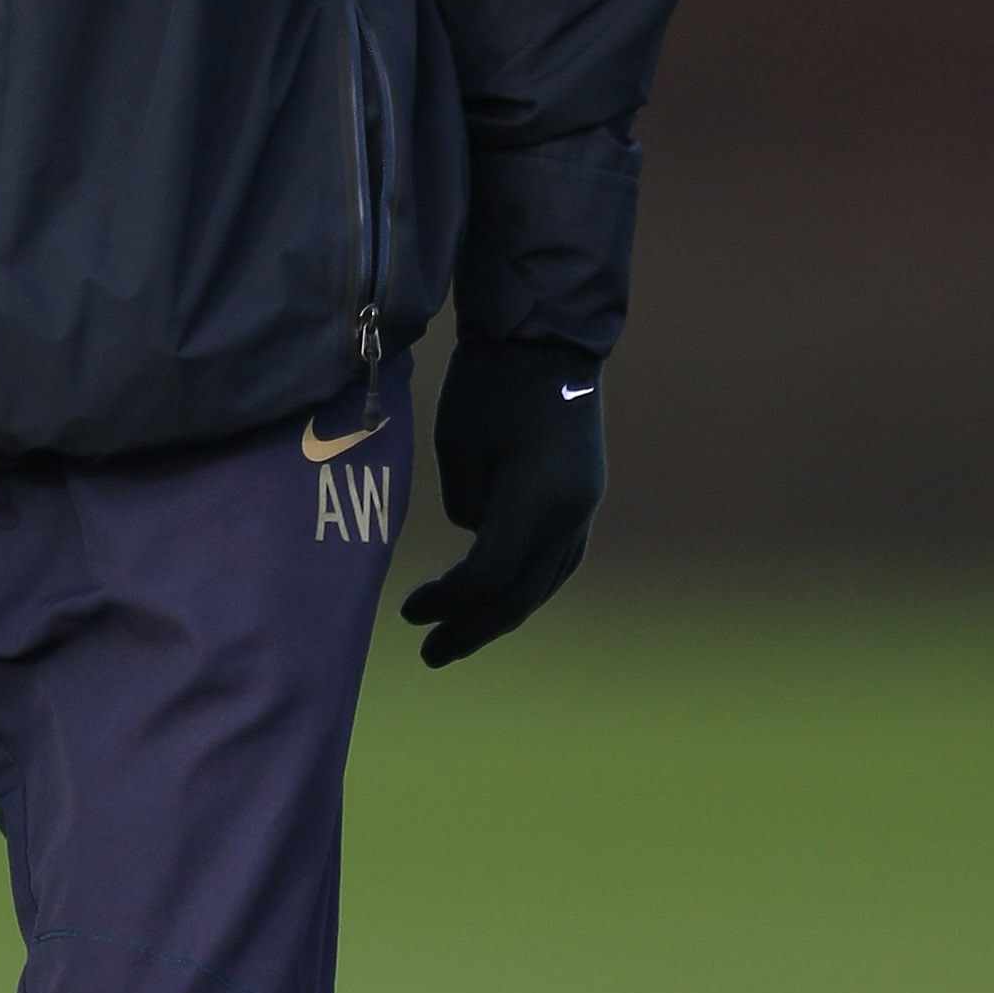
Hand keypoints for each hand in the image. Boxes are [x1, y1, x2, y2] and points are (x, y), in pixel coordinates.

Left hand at [400, 339, 607, 668]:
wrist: (545, 338)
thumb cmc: (489, 382)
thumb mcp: (460, 445)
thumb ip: (468, 504)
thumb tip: (474, 536)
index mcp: (538, 499)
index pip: (488, 576)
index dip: (446, 601)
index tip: (409, 611)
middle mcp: (572, 513)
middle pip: (521, 593)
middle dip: (473, 628)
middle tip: (430, 654)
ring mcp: (585, 507)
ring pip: (546, 581)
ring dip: (502, 612)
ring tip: (461, 636)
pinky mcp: (584, 498)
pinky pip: (557, 560)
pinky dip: (525, 584)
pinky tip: (498, 599)